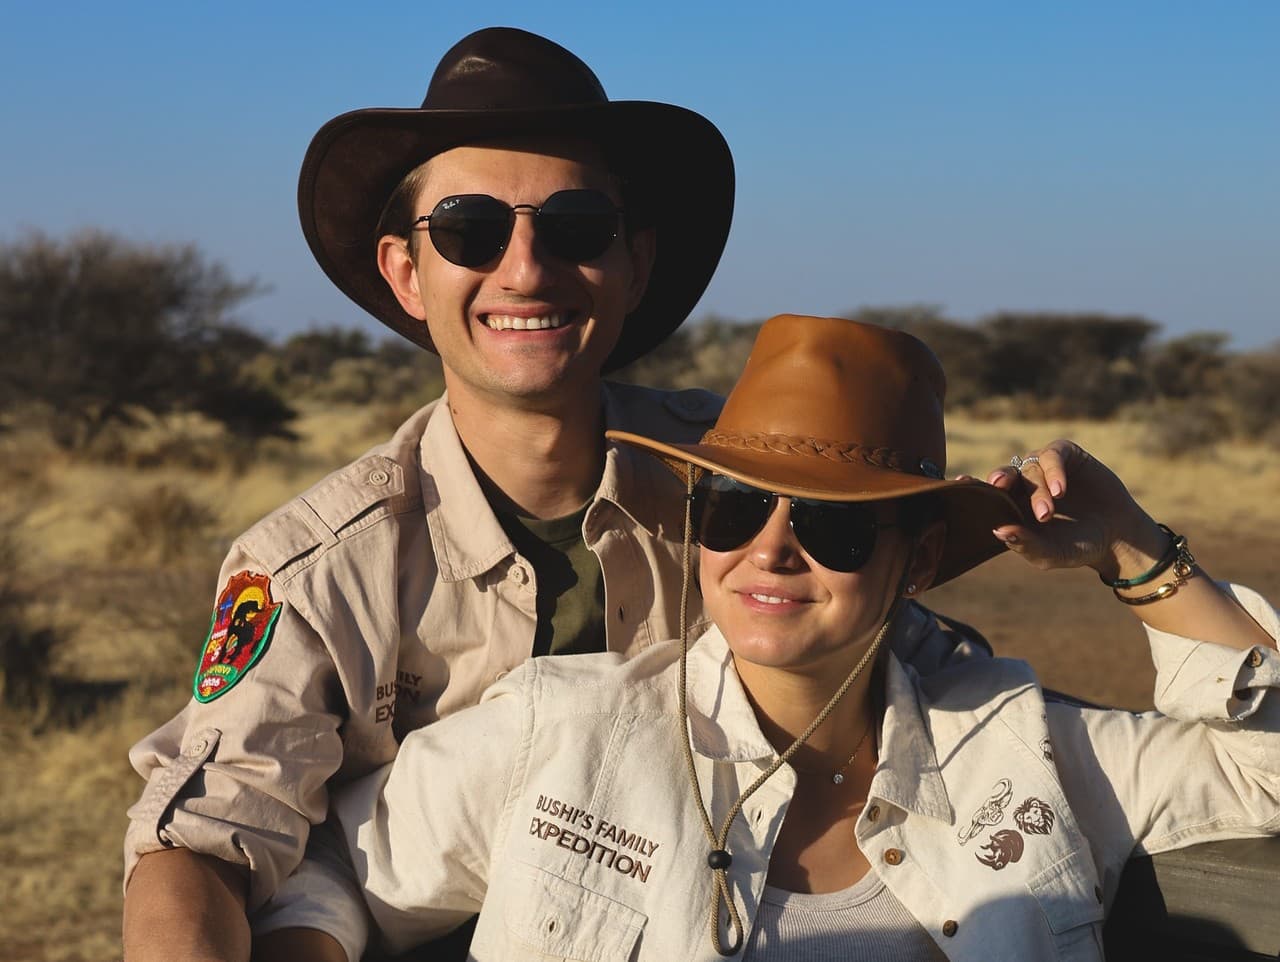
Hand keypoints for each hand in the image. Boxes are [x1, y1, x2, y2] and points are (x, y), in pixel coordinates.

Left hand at [978, 440, 1166, 580]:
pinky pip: (1053, 453)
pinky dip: (1054, 469)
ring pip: (1029, 468)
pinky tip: (1060, 489)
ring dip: (1037, 489)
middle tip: (1000, 490)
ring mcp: (1044, 466)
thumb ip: (1025, 544)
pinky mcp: (1067, 455)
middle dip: (1002, 484)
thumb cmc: (1076, 547)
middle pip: (1004, 476)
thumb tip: (998, 530)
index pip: (985, 491)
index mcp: (1011, 504)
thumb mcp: (1050, 553)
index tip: (958, 482)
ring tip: (1048, 512)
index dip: (972, 485)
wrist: (1116, 537)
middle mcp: (1023, 482)